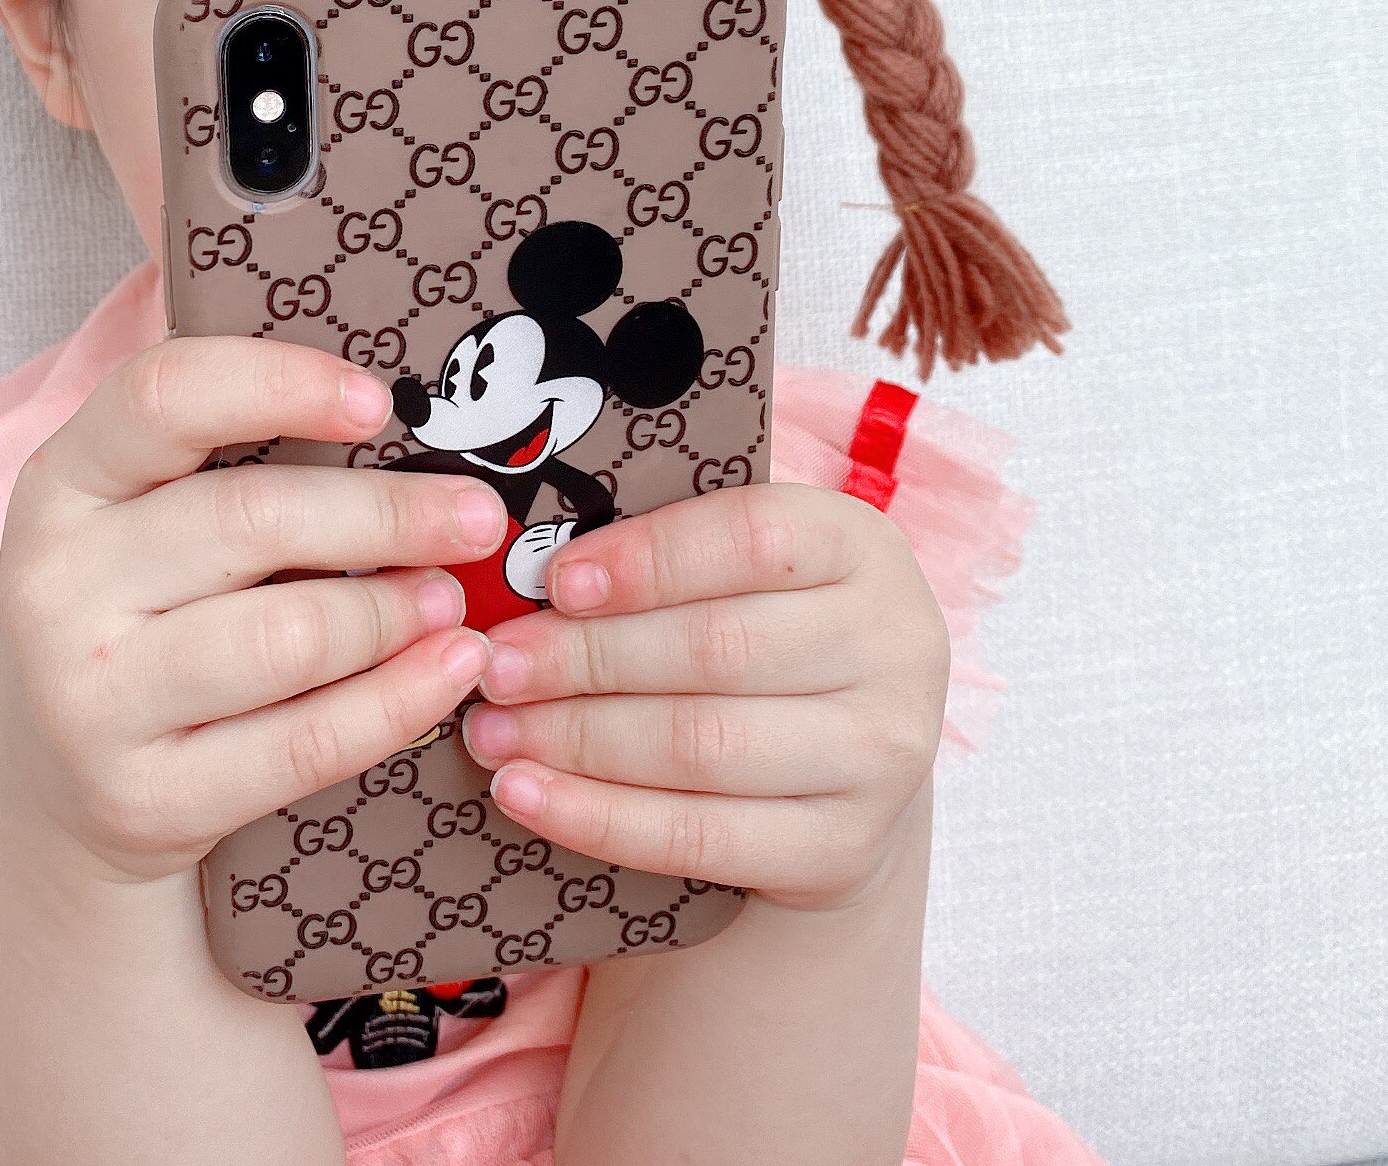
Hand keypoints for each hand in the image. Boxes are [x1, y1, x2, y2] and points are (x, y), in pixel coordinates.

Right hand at [0, 336, 503, 885]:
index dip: (280, 382)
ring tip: (450, 600)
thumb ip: (225, 462)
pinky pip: (304, 743)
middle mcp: (56, 583)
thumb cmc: (135, 619)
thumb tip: (394, 415)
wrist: (56, 798)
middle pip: (251, 518)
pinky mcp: (140, 799)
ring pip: (287, 635)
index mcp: (61, 483)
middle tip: (474, 518)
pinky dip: (397, 701)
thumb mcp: (134, 523)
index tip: (378, 403)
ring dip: (395, 611)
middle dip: (389, 514)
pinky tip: (449, 671)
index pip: (162, 396)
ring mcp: (89, 699)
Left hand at [459, 482, 949, 912]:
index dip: (647, 560)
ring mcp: (881, 757)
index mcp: (861, 547)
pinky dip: (597, 816)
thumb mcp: (744, 568)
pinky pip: (700, 835)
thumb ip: (665, 554)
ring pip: (701, 745)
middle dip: (585, 658)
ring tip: (493, 729)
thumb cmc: (760, 625)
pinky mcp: (844, 849)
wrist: (848, 753)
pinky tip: (526, 793)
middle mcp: (895, 647)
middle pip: (716, 649)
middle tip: (494, 664)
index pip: (753, 538)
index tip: (556, 581)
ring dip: (577, 738)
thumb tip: (531, 567)